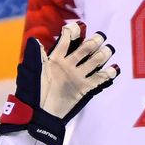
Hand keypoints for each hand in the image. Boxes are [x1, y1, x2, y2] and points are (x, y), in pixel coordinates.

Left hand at [0, 22, 117, 144]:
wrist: (38, 114)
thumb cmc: (32, 92)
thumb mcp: (31, 72)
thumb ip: (35, 56)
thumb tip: (35, 40)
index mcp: (56, 57)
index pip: (67, 39)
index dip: (73, 31)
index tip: (77, 30)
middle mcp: (69, 64)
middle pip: (85, 48)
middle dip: (93, 41)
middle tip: (99, 38)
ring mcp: (77, 76)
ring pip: (94, 61)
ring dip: (102, 54)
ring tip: (107, 51)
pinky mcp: (83, 89)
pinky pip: (98, 79)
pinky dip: (107, 74)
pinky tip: (113, 69)